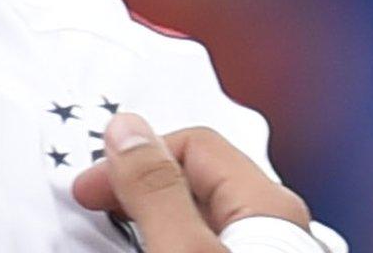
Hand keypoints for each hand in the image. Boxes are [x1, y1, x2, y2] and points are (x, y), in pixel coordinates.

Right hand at [72, 113, 313, 251]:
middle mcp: (280, 228)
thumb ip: (157, 190)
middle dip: (143, 180)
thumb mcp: (183, 249)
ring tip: (120, 228)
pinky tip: (152, 247)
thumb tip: (128, 132)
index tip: (92, 184)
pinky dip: (172, 239)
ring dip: (156, 214)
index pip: (196, 142)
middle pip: (199, 177)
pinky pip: (209, 241)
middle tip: (100, 201)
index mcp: (269, 206)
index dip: (135, 154)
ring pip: (204, 214)